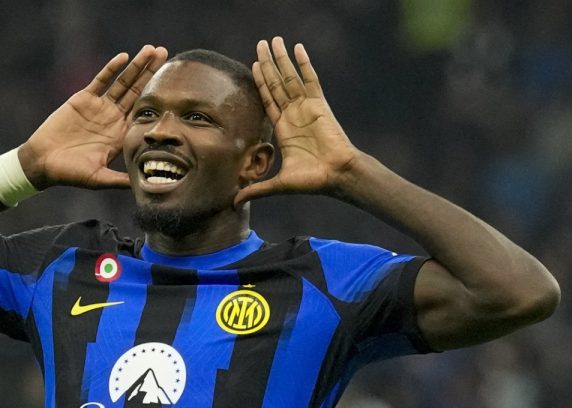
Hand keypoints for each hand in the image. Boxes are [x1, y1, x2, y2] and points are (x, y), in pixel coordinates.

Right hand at [20, 45, 167, 189]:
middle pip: (137, 92)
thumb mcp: (99, 178)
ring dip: (137, 66)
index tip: (175, 87)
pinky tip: (124, 57)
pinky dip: (111, 68)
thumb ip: (120, 180)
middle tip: (166, 54)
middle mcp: (113, 118)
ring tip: (151, 50)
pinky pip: (100, 80)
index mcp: (121, 135)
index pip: (145, 114)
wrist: (42, 162)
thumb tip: (143, 186)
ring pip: (122, 82)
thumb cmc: (70, 174)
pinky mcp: (83, 99)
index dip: (159, 99)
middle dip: (152, 73)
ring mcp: (99, 107)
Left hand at [235, 37, 360, 204]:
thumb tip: (235, 203)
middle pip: (276, 83)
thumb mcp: (277, 184)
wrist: (336, 176)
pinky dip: (304, 64)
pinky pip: (310, 80)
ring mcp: (306, 107)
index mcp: (283, 129)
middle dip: (267, 64)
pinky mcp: (319, 104)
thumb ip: (256, 189)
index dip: (260, 83)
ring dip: (281, 59)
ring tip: (273, 40)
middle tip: (259, 44)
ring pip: (290, 77)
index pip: (268, 100)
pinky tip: (297, 48)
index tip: (252, 66)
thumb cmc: (312, 181)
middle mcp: (293, 114)